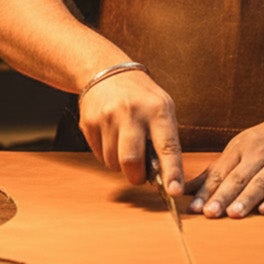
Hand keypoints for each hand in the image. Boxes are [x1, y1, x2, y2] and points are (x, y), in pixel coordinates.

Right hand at [78, 69, 183, 194]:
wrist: (106, 72)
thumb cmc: (142, 96)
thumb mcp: (162, 108)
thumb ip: (165, 139)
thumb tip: (165, 177)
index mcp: (157, 110)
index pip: (167, 146)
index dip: (171, 172)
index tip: (174, 191)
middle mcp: (130, 113)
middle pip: (130, 160)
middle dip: (136, 175)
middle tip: (139, 175)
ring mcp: (106, 117)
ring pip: (113, 162)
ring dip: (120, 164)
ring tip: (124, 145)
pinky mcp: (89, 122)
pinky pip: (99, 154)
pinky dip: (107, 154)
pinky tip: (111, 136)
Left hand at [186, 111, 263, 217]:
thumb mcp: (239, 148)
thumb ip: (215, 171)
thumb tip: (184, 188)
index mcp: (240, 149)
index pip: (220, 173)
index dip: (206, 191)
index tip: (194, 208)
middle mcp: (259, 155)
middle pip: (238, 178)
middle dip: (223, 196)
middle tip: (209, 213)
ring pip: (261, 183)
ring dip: (246, 199)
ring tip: (233, 214)